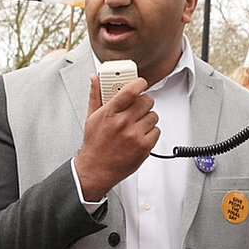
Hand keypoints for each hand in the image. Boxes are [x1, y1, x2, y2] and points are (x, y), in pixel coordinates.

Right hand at [74, 74, 159, 200]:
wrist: (96, 170)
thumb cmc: (95, 144)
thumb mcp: (91, 117)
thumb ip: (96, 95)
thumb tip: (95, 79)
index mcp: (109, 113)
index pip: (130, 91)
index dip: (140, 83)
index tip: (142, 83)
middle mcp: (123, 123)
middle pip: (147, 101)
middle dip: (144, 102)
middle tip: (138, 108)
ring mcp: (135, 135)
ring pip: (153, 115)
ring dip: (147, 118)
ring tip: (136, 124)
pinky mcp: (144, 146)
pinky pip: (157, 130)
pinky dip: (151, 132)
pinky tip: (139, 135)